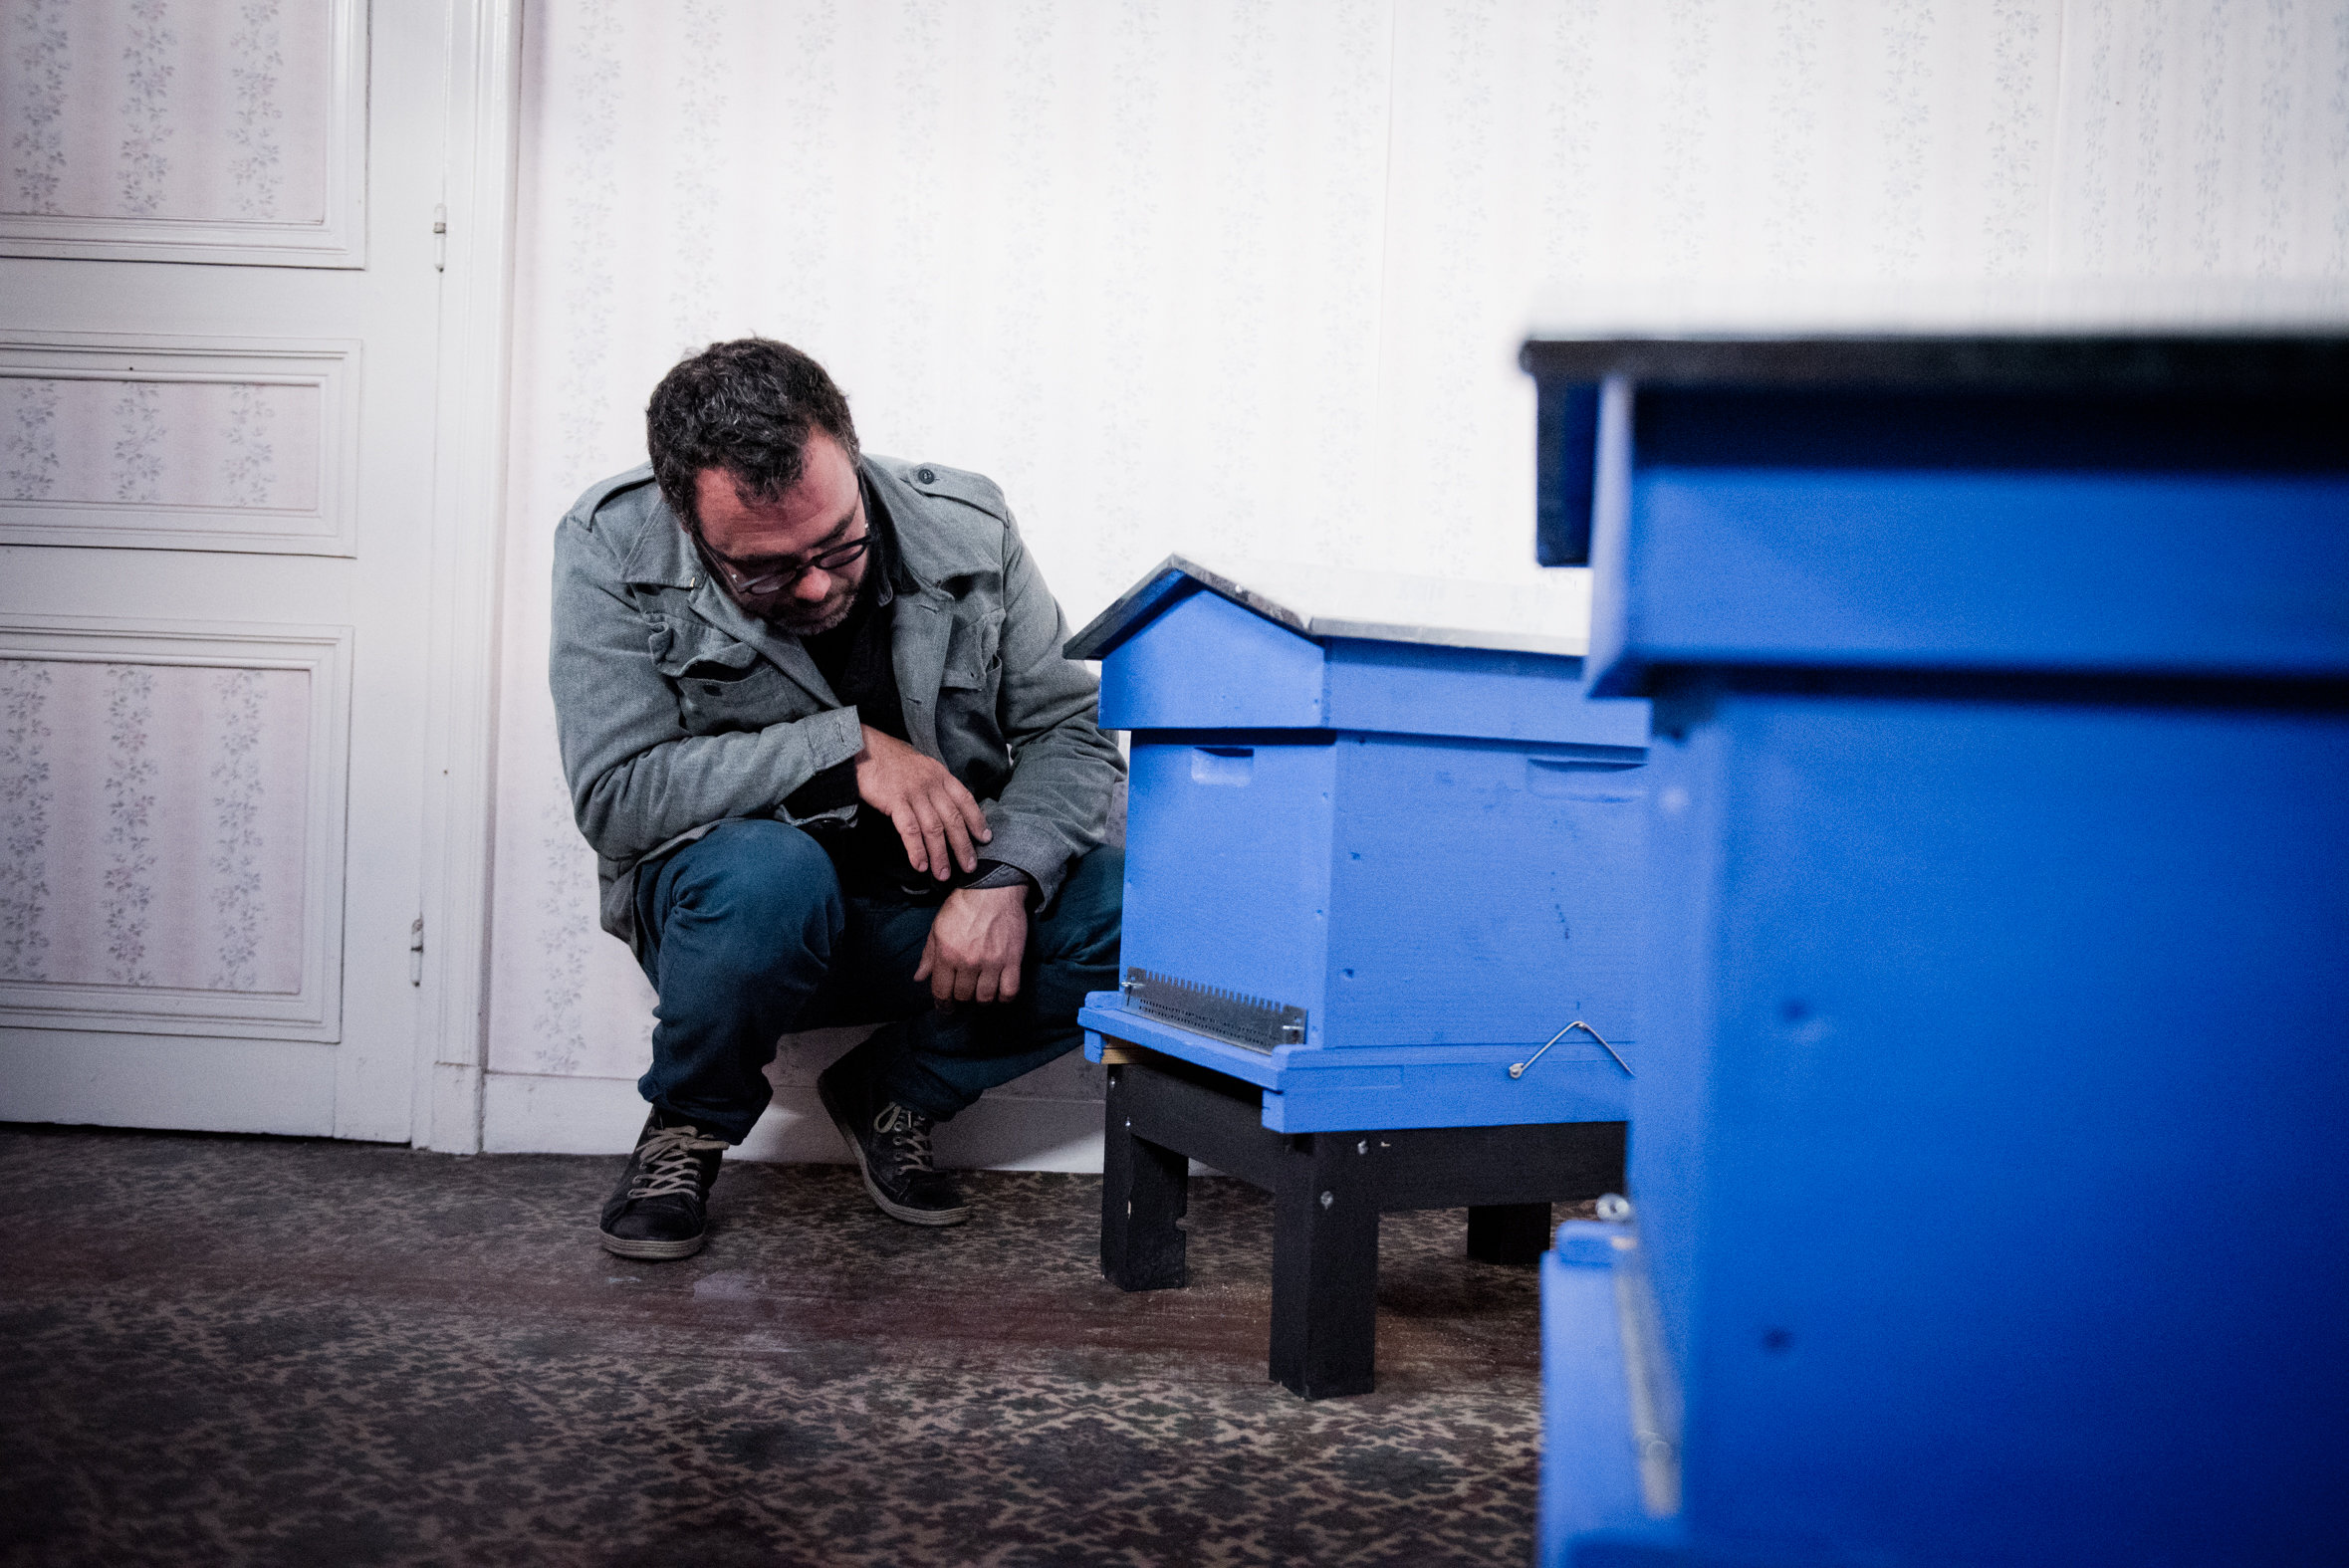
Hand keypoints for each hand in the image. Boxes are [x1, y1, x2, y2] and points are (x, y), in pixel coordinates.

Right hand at [852, 725, 990, 878]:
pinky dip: (916, 849)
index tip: (985, 838)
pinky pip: (910, 830)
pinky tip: (920, 864)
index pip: (965, 800)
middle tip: (969, 866)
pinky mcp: (895, 801)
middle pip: (953, 819)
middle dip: (963, 846)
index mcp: (941, 776)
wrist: (865, 750)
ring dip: (940, 854)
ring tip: (943, 874)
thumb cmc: (893, 762)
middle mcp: (931, 784)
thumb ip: (936, 787)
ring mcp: (914, 793)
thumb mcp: (923, 768)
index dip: (977, 820)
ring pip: (933, 828)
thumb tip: (948, 811)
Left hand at [915, 885, 1029, 1008]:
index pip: (941, 991)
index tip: (944, 1008)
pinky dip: (1004, 997)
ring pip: (984, 997)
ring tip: (979, 993)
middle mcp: (968, 962)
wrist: (993, 889)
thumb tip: (919, 978)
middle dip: (960, 999)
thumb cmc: (963, 905)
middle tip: (963, 995)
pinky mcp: (1012, 960)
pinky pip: (1009, 991)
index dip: (941, 1004)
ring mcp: (992, 962)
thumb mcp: (938, 927)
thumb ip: (928, 955)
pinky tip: (999, 993)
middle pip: (962, 996)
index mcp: (946, 954)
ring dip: (980, 999)